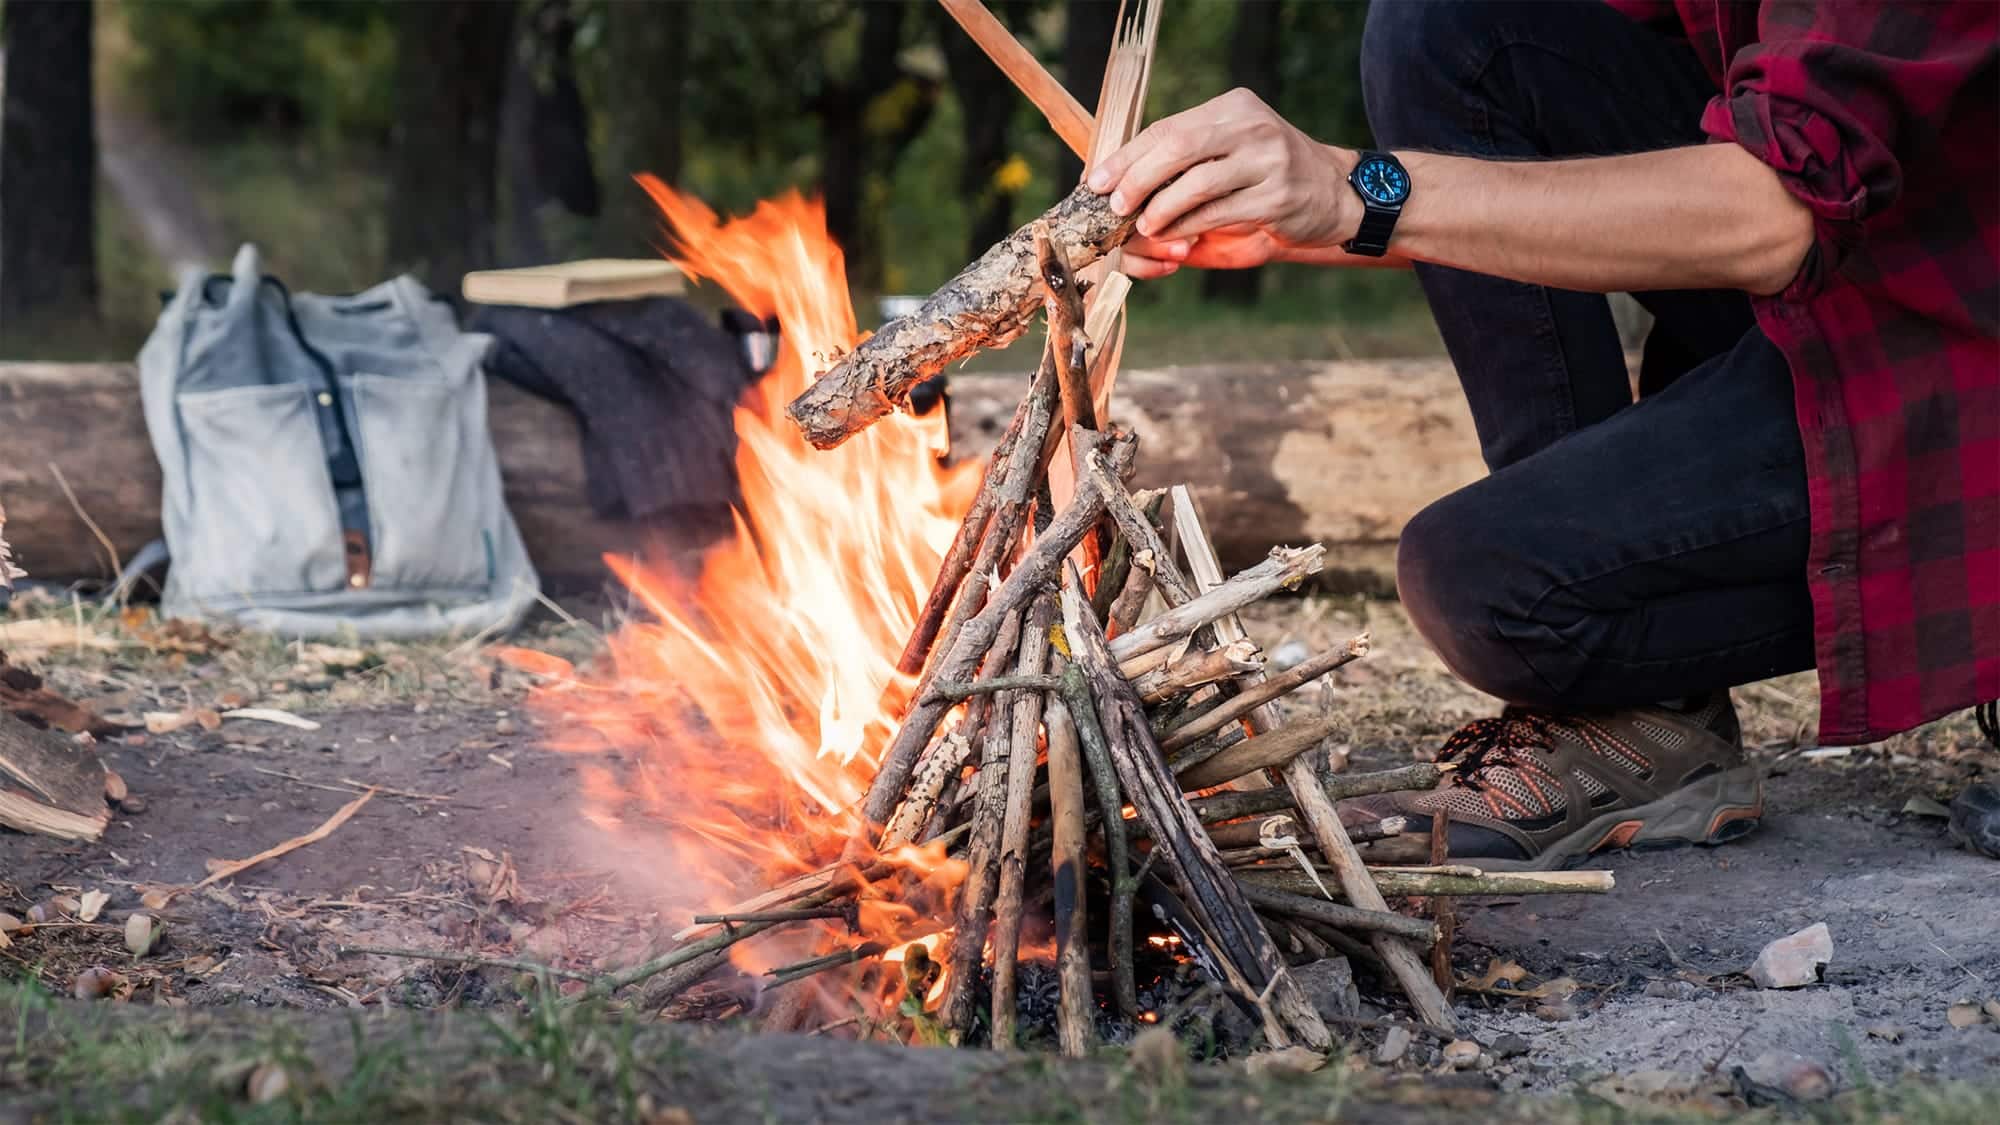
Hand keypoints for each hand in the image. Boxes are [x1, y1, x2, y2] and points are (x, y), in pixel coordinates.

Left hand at [1088, 88, 1357, 278]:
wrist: (1333, 194)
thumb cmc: (1264, 178)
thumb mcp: (1228, 154)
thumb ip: (1184, 165)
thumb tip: (1120, 189)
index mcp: (1232, 108)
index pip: (1168, 128)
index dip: (1128, 156)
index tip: (1097, 180)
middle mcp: (1251, 126)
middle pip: (1178, 147)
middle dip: (1138, 179)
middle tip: (1115, 207)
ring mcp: (1268, 160)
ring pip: (1197, 183)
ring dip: (1161, 209)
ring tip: (1142, 226)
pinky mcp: (1277, 197)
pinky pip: (1218, 213)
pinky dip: (1187, 227)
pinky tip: (1172, 236)